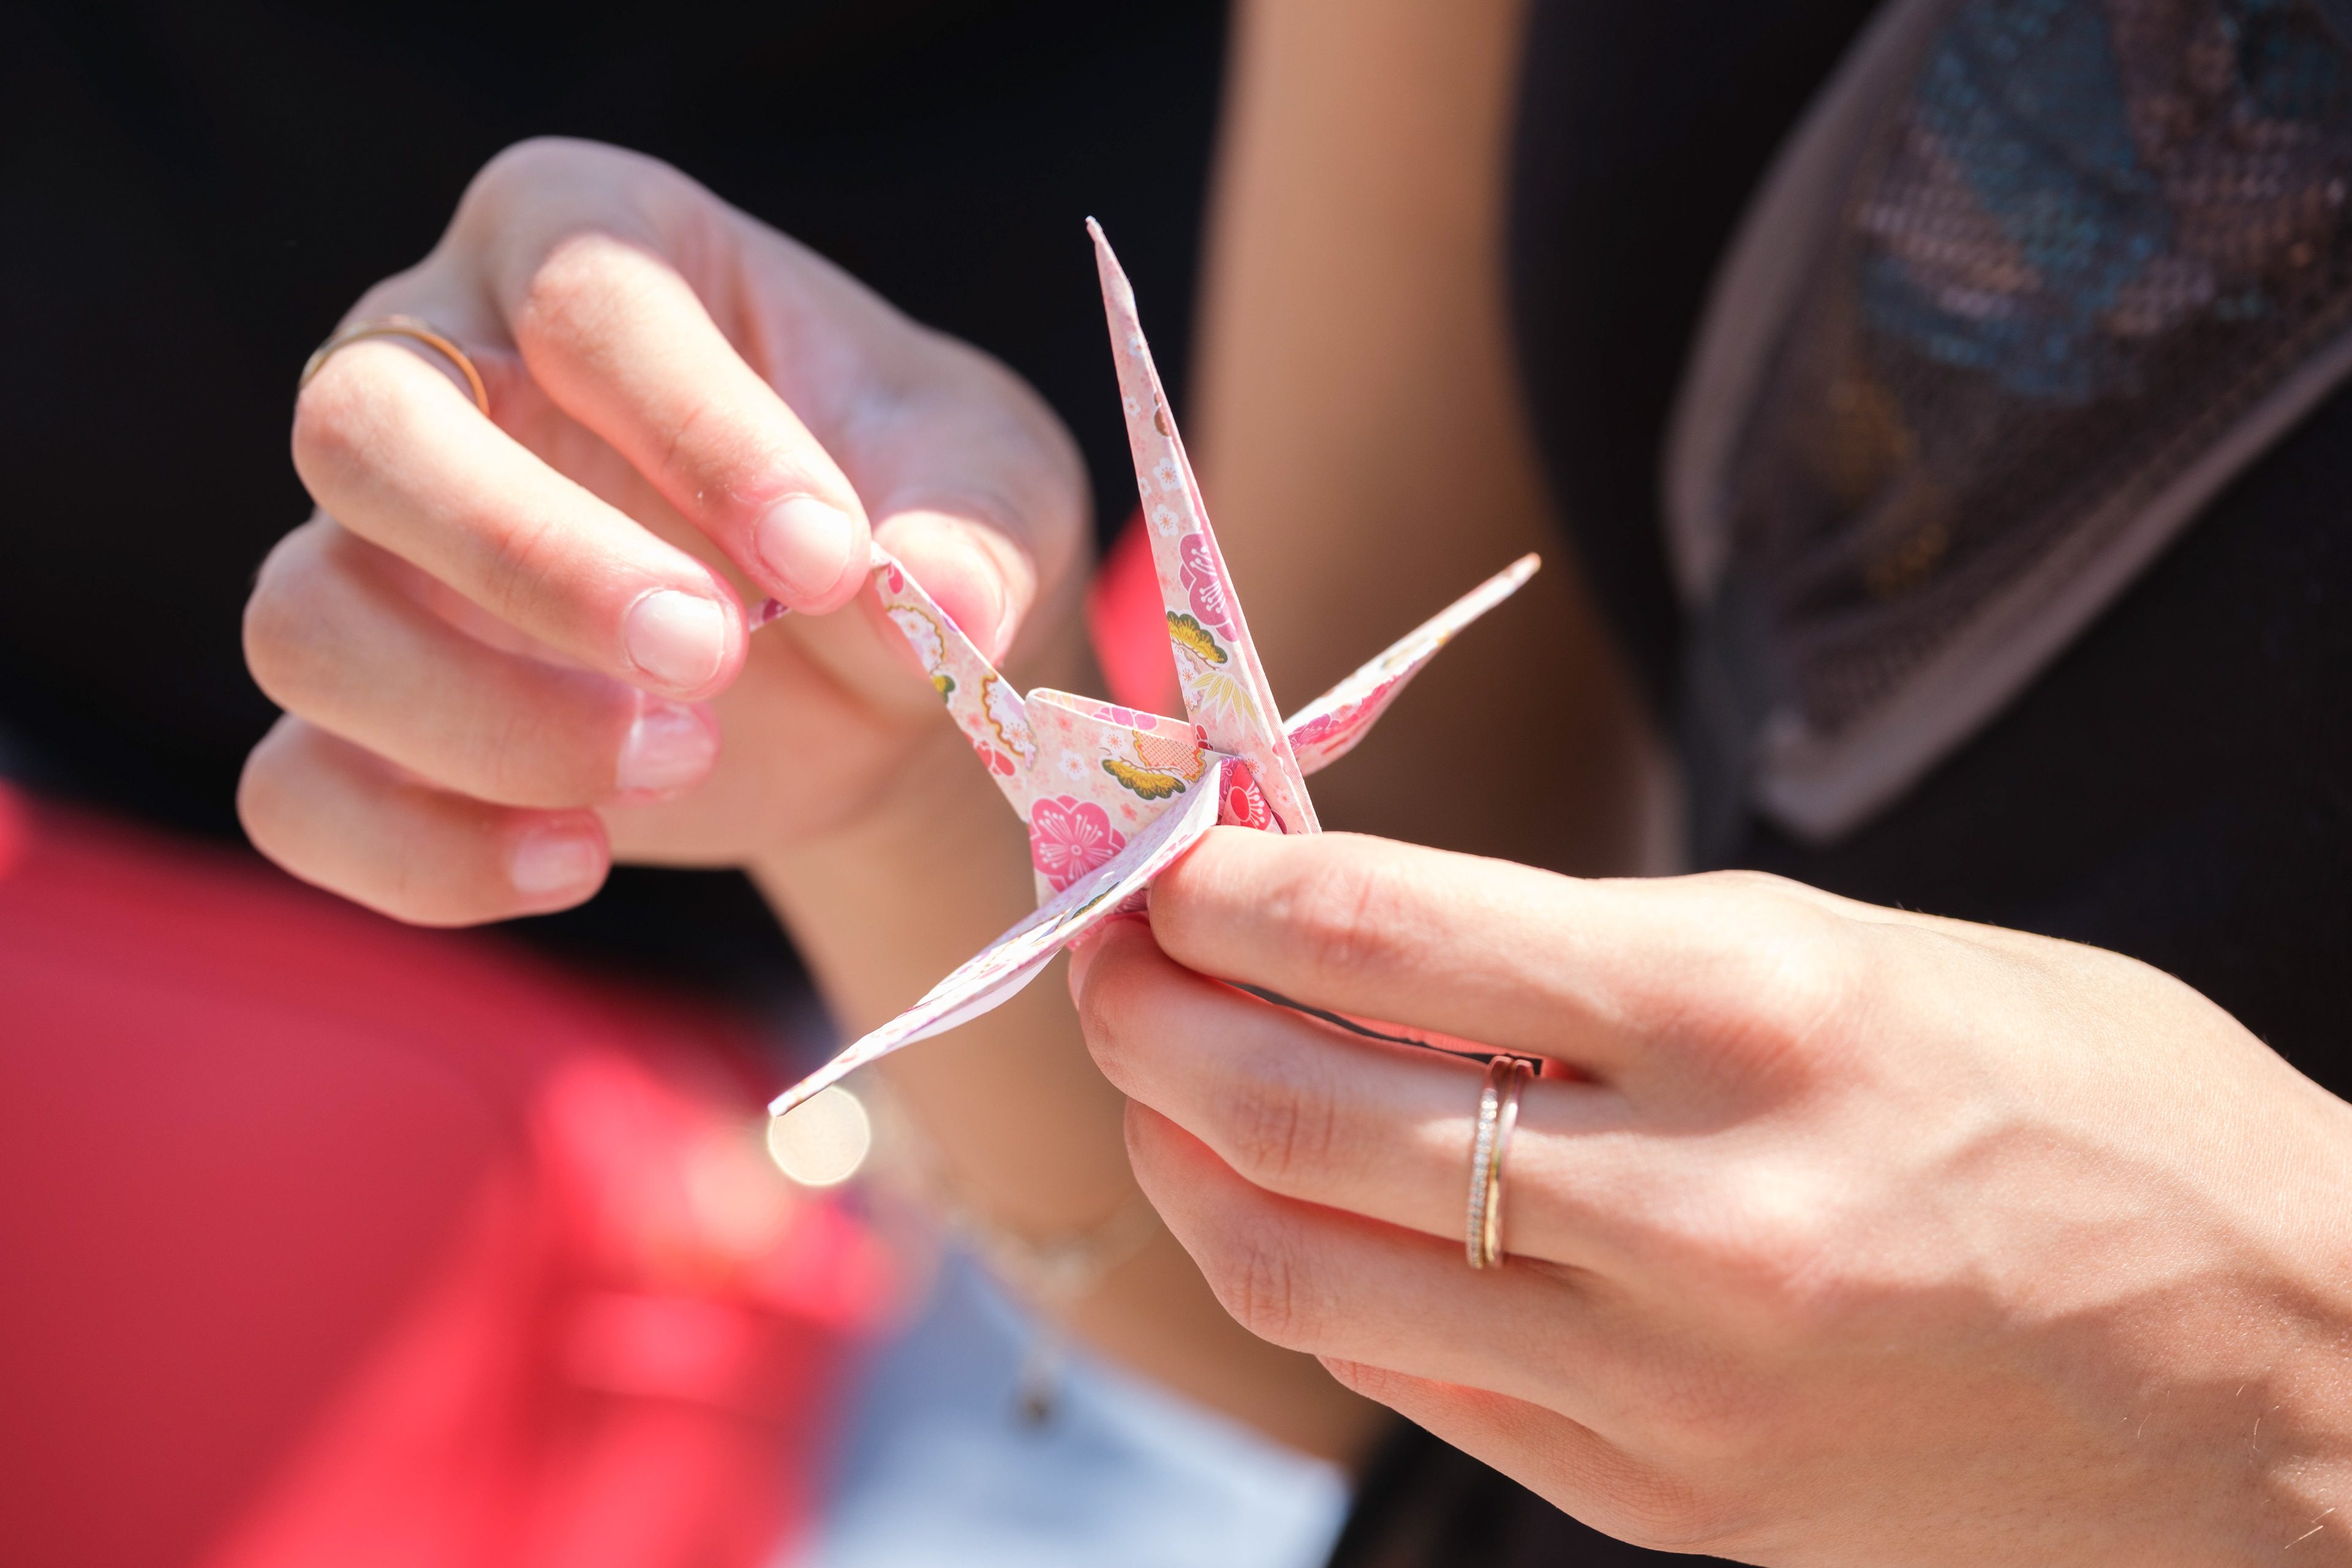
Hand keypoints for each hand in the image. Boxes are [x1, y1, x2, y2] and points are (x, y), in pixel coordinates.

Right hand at [241, 137, 1086, 923]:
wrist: (874, 660)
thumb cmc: (917, 513)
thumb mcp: (990, 497)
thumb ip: (971, 538)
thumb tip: (932, 599)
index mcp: (591, 245)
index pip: (581, 295)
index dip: (698, 428)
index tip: (828, 555)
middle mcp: (440, 371)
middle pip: (360, 427)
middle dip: (533, 557)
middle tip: (714, 655)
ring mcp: (374, 553)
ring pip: (303, 620)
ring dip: (484, 720)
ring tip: (685, 756)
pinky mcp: (370, 717)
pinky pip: (296, 793)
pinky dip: (419, 853)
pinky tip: (580, 861)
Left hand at [1071, 830, 2351, 1561]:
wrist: (2289, 1386)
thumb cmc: (2090, 1108)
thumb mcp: (1855, 950)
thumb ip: (1594, 954)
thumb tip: (1352, 930)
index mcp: (1754, 1011)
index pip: (1376, 927)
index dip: (1215, 881)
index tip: (1159, 849)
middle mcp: (1691, 1209)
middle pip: (1289, 1106)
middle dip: (1145, 1013)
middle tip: (1108, 953)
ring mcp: (1668, 1387)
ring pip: (1300, 1272)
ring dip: (1184, 1159)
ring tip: (1159, 1082)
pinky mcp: (1665, 1505)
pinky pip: (1405, 1383)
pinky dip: (1303, 1279)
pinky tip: (1278, 1209)